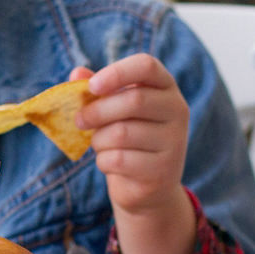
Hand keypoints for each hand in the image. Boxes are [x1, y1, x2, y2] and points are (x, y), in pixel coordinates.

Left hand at [70, 54, 189, 216]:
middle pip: (134, 100)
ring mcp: (174, 142)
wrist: (150, 187)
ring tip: (99, 144)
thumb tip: (77, 74)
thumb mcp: (114, 110)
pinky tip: (108, 163)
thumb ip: (98, 90)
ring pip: (122, 133)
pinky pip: (120, 159)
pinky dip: (103, 161)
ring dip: (99, 140)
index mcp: (166, 88)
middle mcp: (177, 111)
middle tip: (79, 120)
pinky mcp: (163, 170)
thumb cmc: (129, 139)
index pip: (147, 66)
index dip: (117, 73)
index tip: (92, 86)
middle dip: (97, 111)